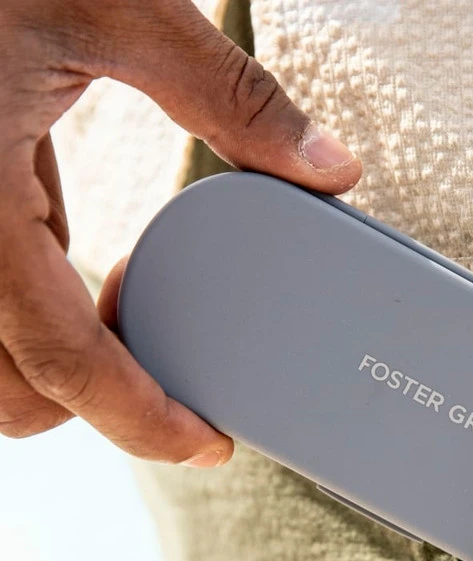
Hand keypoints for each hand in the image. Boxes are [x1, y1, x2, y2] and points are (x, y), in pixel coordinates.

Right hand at [0, 0, 361, 467]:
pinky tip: (84, 267)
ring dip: (61, 368)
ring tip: (133, 322)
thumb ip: (227, 94)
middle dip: (93, 405)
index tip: (208, 445)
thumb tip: (330, 169)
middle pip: (14, 394)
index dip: (141, 420)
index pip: (61, 361)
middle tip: (174, 377)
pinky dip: (39, 314)